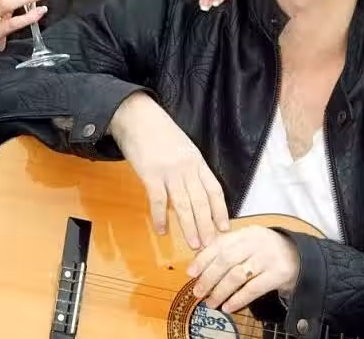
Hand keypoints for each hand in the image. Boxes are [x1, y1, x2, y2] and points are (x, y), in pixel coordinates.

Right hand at [109, 92, 229, 248]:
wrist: (138, 116)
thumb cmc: (158, 131)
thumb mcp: (182, 147)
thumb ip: (189, 167)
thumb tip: (194, 190)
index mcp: (197, 161)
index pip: (214, 189)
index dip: (221, 210)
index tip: (225, 228)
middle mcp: (187, 167)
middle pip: (201, 201)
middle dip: (207, 225)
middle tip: (211, 246)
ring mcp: (169, 171)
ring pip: (184, 204)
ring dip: (189, 227)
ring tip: (194, 245)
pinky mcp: (151, 174)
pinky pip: (159, 200)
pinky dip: (161, 217)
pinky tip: (162, 231)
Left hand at [187, 226, 299, 313]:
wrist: (299, 257)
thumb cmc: (266, 251)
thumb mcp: (249, 243)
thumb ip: (229, 249)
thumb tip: (200, 263)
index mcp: (245, 233)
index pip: (220, 244)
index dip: (203, 258)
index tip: (190, 272)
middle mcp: (255, 242)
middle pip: (226, 259)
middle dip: (209, 277)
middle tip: (197, 292)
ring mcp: (267, 257)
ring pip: (237, 274)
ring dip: (220, 290)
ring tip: (210, 302)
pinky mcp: (278, 274)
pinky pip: (254, 288)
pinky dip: (238, 298)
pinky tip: (228, 306)